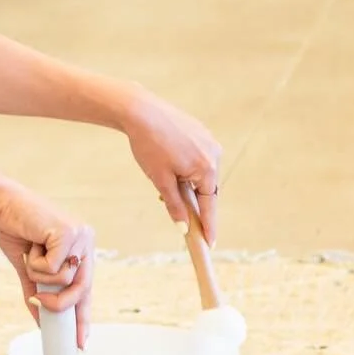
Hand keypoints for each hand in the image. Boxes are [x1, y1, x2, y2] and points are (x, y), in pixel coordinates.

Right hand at [0, 182, 94, 347]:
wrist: (0, 205)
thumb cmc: (15, 230)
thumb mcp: (28, 267)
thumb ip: (37, 291)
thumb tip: (40, 318)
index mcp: (81, 250)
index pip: (86, 289)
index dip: (83, 317)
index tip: (80, 342)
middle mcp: (85, 242)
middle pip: (82, 289)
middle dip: (59, 303)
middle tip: (40, 302)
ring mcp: (80, 236)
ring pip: (65, 279)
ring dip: (40, 273)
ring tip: (31, 253)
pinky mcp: (69, 233)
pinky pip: (53, 267)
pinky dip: (36, 262)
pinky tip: (32, 244)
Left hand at [121, 88, 223, 245]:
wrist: (139, 111)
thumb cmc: (148, 146)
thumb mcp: (160, 180)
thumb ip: (174, 205)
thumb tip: (184, 228)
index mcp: (207, 168)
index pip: (210, 205)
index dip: (208, 226)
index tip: (210, 243)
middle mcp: (214, 154)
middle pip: (206, 188)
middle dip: (191, 199)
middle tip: (175, 208)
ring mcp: (209, 141)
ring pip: (200, 172)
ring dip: (186, 182)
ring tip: (163, 178)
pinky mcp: (201, 132)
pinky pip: (197, 157)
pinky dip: (186, 167)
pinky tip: (168, 163)